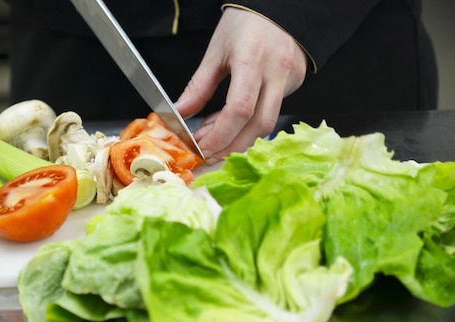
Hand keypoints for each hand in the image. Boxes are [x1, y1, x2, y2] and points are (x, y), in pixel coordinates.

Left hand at [175, 8, 307, 162]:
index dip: (219, 135)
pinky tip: (229, 123)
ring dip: (238, 140)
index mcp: (252, 60)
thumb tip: (179, 114)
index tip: (200, 147)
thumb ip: (198, 87)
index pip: (239, 110)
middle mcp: (276, 72)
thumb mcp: (216, 51)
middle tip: (206, 155)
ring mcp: (290, 80)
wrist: (280, 7)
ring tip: (213, 138)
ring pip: (267, 125)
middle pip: (258, 126)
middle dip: (230, 147)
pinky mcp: (294, 84)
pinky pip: (271, 113)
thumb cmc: (246, 23)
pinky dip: (247, 125)